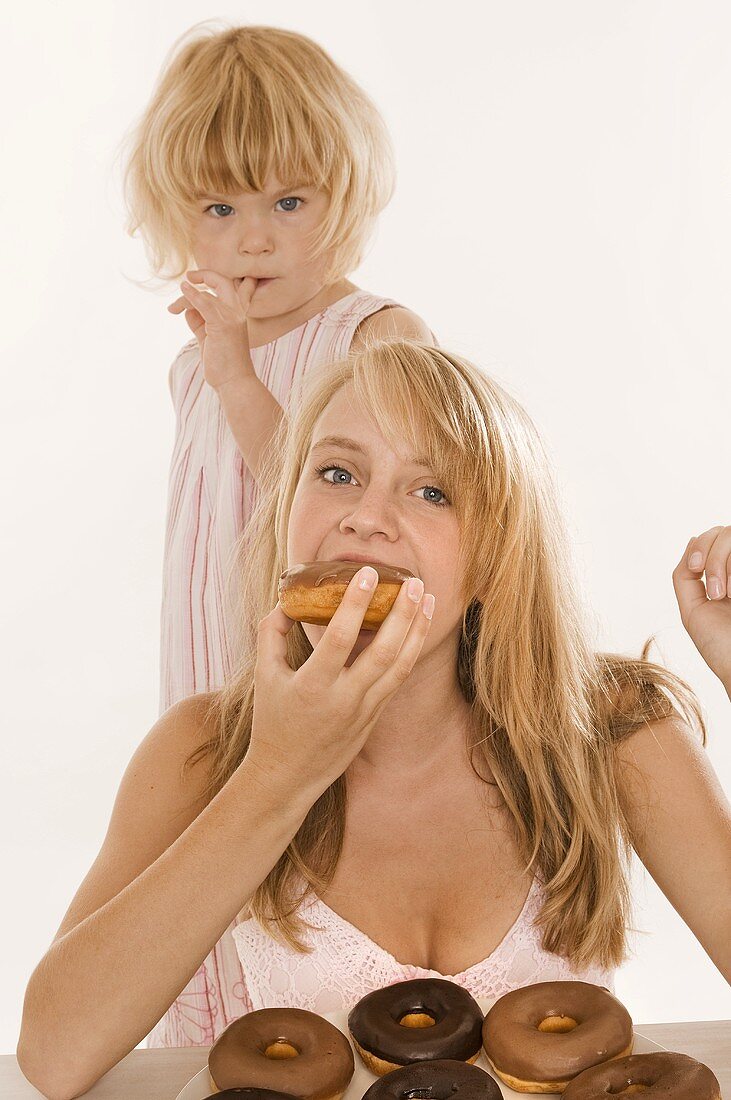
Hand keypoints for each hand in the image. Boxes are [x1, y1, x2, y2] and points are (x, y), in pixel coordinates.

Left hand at [167, 269, 257, 389]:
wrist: (234, 382)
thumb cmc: (223, 363)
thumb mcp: (209, 338)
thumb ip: (199, 321)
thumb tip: (187, 310)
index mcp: (236, 315)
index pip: (232, 289)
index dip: (215, 280)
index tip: (196, 279)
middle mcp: (237, 313)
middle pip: (222, 282)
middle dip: (205, 275)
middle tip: (188, 277)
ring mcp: (231, 317)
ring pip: (205, 295)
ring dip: (184, 299)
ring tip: (172, 309)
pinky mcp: (222, 325)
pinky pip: (204, 303)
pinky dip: (191, 295)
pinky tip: (184, 289)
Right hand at [247, 568, 434, 794]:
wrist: (288, 775)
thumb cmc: (273, 721)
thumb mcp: (264, 676)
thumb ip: (271, 634)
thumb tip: (287, 601)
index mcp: (312, 686)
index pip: (339, 638)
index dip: (355, 604)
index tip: (368, 573)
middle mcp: (344, 699)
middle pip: (382, 652)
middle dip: (402, 614)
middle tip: (414, 582)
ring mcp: (364, 711)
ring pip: (400, 666)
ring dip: (418, 631)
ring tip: (428, 599)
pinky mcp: (375, 717)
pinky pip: (399, 679)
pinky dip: (411, 651)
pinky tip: (419, 628)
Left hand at [672, 525, 730, 693]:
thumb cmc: (722, 647)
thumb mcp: (693, 609)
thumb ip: (686, 576)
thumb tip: (692, 539)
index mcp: (727, 574)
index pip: (715, 536)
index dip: (701, 545)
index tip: (695, 569)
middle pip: (726, 532)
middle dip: (712, 554)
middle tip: (713, 588)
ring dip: (721, 563)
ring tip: (725, 595)